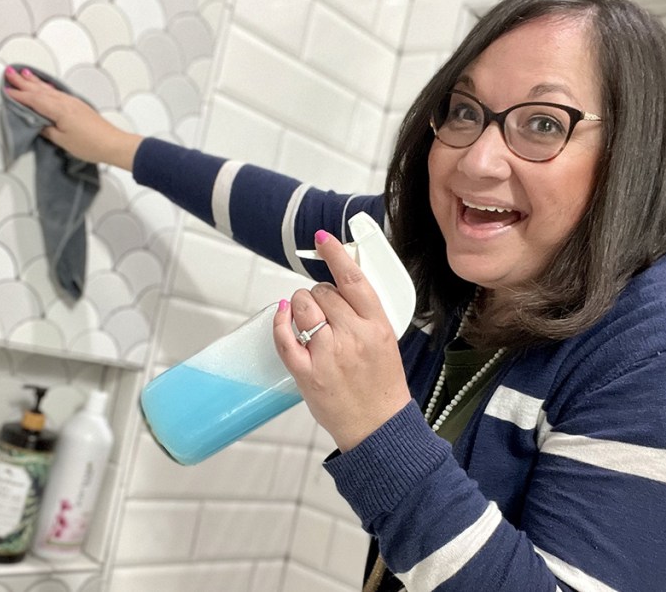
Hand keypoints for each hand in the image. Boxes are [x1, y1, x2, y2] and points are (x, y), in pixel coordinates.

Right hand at [3, 66, 142, 169]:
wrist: (113, 144)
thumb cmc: (89, 145)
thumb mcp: (63, 141)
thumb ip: (48, 130)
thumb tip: (37, 122)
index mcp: (59, 110)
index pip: (34, 100)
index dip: (19, 96)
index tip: (6, 90)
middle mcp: (65, 102)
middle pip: (40, 90)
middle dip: (23, 82)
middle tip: (9, 73)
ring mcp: (72, 102)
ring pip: (49, 89)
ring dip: (34, 81)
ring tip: (23, 73)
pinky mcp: (78, 105)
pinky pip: (57, 92)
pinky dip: (47, 87)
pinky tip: (45, 85)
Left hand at [272, 230, 410, 451]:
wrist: (379, 427)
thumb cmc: (382, 385)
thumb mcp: (385, 340)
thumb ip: (364, 312)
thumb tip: (341, 282)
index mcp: (376, 326)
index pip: (353, 279)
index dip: (335, 254)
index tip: (322, 239)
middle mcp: (352, 337)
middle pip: (322, 292)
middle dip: (318, 294)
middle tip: (324, 310)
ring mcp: (327, 355)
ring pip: (302, 307)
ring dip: (300, 306)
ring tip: (309, 321)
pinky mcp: (307, 373)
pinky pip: (285, 337)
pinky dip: (280, 323)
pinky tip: (283, 318)